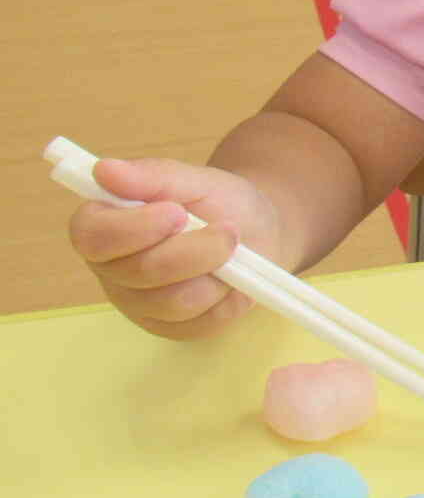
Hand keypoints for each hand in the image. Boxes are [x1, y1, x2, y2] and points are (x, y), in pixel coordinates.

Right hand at [68, 158, 282, 338]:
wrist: (257, 233)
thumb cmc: (218, 203)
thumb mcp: (195, 180)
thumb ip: (152, 176)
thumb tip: (105, 170)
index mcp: (103, 227)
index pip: (92, 237)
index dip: (135, 228)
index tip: (176, 211)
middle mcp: (112, 270)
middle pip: (141, 272)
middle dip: (195, 250)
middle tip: (228, 229)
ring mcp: (140, 304)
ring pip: (175, 301)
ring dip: (217, 272)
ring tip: (233, 250)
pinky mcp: (171, 328)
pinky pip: (201, 322)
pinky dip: (229, 297)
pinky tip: (235, 278)